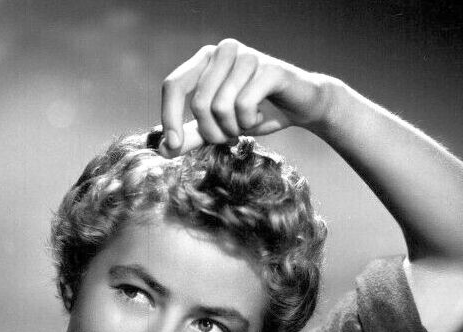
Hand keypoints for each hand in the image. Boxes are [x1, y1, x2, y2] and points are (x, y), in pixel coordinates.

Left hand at [159, 39, 328, 154]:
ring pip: (221, 107)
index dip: (168, 117)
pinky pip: (244, 106)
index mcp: (206, 58)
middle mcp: (223, 50)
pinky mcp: (268, 68)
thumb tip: (162, 149)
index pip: (173, 85)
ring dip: (234, 128)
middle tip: (229, 135)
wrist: (300, 106)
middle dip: (213, 132)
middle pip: (199, 103)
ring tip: (247, 123)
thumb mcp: (218, 126)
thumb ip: (192, 135)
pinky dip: (251, 122)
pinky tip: (261, 115)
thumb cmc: (256, 113)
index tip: (172, 146)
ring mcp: (246, 55)